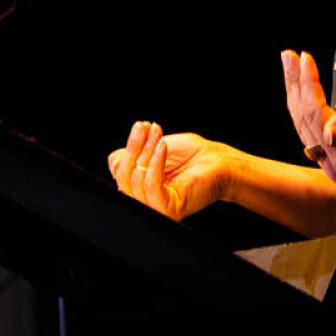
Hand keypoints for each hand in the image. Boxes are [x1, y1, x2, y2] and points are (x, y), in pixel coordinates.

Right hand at [106, 120, 235, 220]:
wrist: (222, 162)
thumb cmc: (193, 155)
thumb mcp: (158, 148)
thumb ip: (135, 155)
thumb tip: (114, 160)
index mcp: (140, 186)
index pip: (120, 169)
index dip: (128, 147)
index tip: (142, 125)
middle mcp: (145, 200)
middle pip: (124, 176)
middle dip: (133, 147)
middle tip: (145, 127)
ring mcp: (156, 208)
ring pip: (135, 180)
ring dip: (145, 152)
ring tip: (157, 134)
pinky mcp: (169, 210)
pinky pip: (152, 187)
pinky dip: (155, 164)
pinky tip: (162, 146)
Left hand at [283, 49, 335, 182]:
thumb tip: (328, 135)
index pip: (317, 117)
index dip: (308, 85)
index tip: (304, 56)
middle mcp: (335, 167)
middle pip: (306, 119)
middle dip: (296, 84)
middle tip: (287, 53)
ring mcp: (332, 162)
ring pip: (304, 120)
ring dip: (296, 90)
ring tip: (289, 60)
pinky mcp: (332, 153)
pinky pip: (310, 123)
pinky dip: (303, 100)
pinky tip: (299, 82)